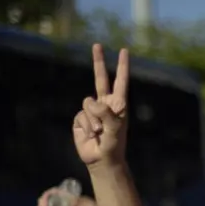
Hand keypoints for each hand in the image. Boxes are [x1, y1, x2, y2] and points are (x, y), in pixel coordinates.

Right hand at [73, 44, 128, 167]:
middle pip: (100, 78)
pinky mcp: (81, 118)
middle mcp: (105, 104)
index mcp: (118, 104)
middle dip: (98, 61)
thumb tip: (92, 102)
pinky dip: (86, 126)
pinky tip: (91, 135)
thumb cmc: (113, 145)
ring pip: (87, 103)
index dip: (122, 66)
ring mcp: (92, 110)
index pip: (121, 81)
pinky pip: (80, 115)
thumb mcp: (114, 130)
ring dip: (93, 119)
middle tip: (97, 45)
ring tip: (99, 132)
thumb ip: (106, 114)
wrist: (102, 160)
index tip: (124, 51)